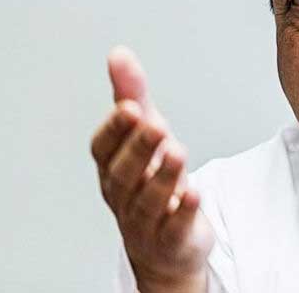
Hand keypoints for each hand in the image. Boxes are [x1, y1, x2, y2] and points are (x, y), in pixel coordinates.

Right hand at [91, 46, 213, 292]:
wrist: (166, 243)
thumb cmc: (150, 179)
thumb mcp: (145, 133)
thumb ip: (132, 95)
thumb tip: (118, 54)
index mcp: (112, 167)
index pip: (103, 149)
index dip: (114, 129)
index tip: (129, 107)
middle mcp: (123, 195)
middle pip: (124, 174)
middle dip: (138, 148)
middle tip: (156, 124)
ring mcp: (146, 221)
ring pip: (149, 200)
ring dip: (162, 176)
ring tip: (177, 151)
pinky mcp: (172, 239)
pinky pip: (174, 228)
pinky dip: (184, 212)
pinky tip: (195, 194)